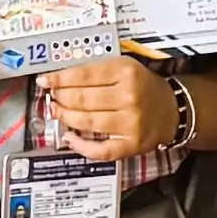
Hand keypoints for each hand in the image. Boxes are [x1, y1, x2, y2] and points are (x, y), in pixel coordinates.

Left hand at [31, 54, 162, 162]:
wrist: (171, 110)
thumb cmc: (143, 87)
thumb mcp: (124, 67)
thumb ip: (96, 72)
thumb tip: (60, 80)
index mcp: (126, 72)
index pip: (84, 75)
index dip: (59, 79)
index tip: (45, 81)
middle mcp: (129, 97)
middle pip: (82, 99)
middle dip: (61, 98)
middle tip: (52, 98)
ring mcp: (130, 123)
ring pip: (87, 122)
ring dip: (66, 118)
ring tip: (57, 113)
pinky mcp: (132, 145)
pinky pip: (101, 150)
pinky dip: (81, 146)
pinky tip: (70, 138)